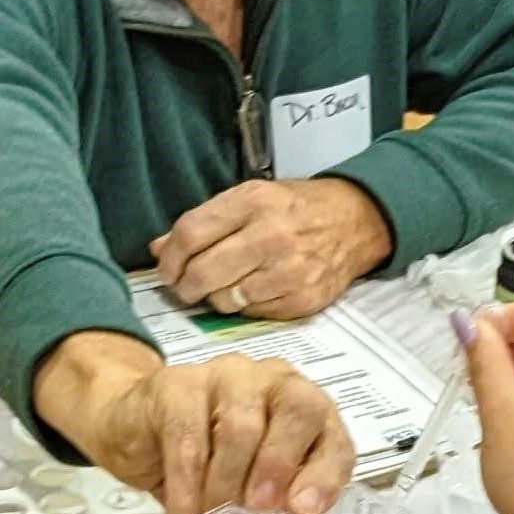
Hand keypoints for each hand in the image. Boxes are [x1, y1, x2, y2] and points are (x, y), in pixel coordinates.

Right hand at [32, 332, 354, 513]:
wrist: (135, 429)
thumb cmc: (205, 461)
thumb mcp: (251, 484)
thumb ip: (279, 496)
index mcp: (302, 407)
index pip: (332, 435)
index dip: (325, 475)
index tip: (304, 511)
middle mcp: (271, 381)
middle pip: (298, 409)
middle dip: (280, 466)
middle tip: (257, 509)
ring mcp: (225, 375)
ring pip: (240, 427)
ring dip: (226, 485)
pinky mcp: (177, 383)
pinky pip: (187, 438)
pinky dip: (186, 488)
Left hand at [150, 177, 390, 318]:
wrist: (354, 221)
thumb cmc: (295, 209)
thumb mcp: (250, 199)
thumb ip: (204, 222)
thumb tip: (159, 248)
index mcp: (252, 202)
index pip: (190, 234)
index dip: (169, 257)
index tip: (166, 268)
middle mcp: (270, 235)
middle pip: (202, 272)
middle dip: (184, 286)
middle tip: (184, 287)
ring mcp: (288, 270)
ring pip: (224, 299)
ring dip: (214, 298)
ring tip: (222, 287)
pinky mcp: (301, 299)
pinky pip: (252, 314)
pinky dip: (244, 308)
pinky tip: (251, 292)